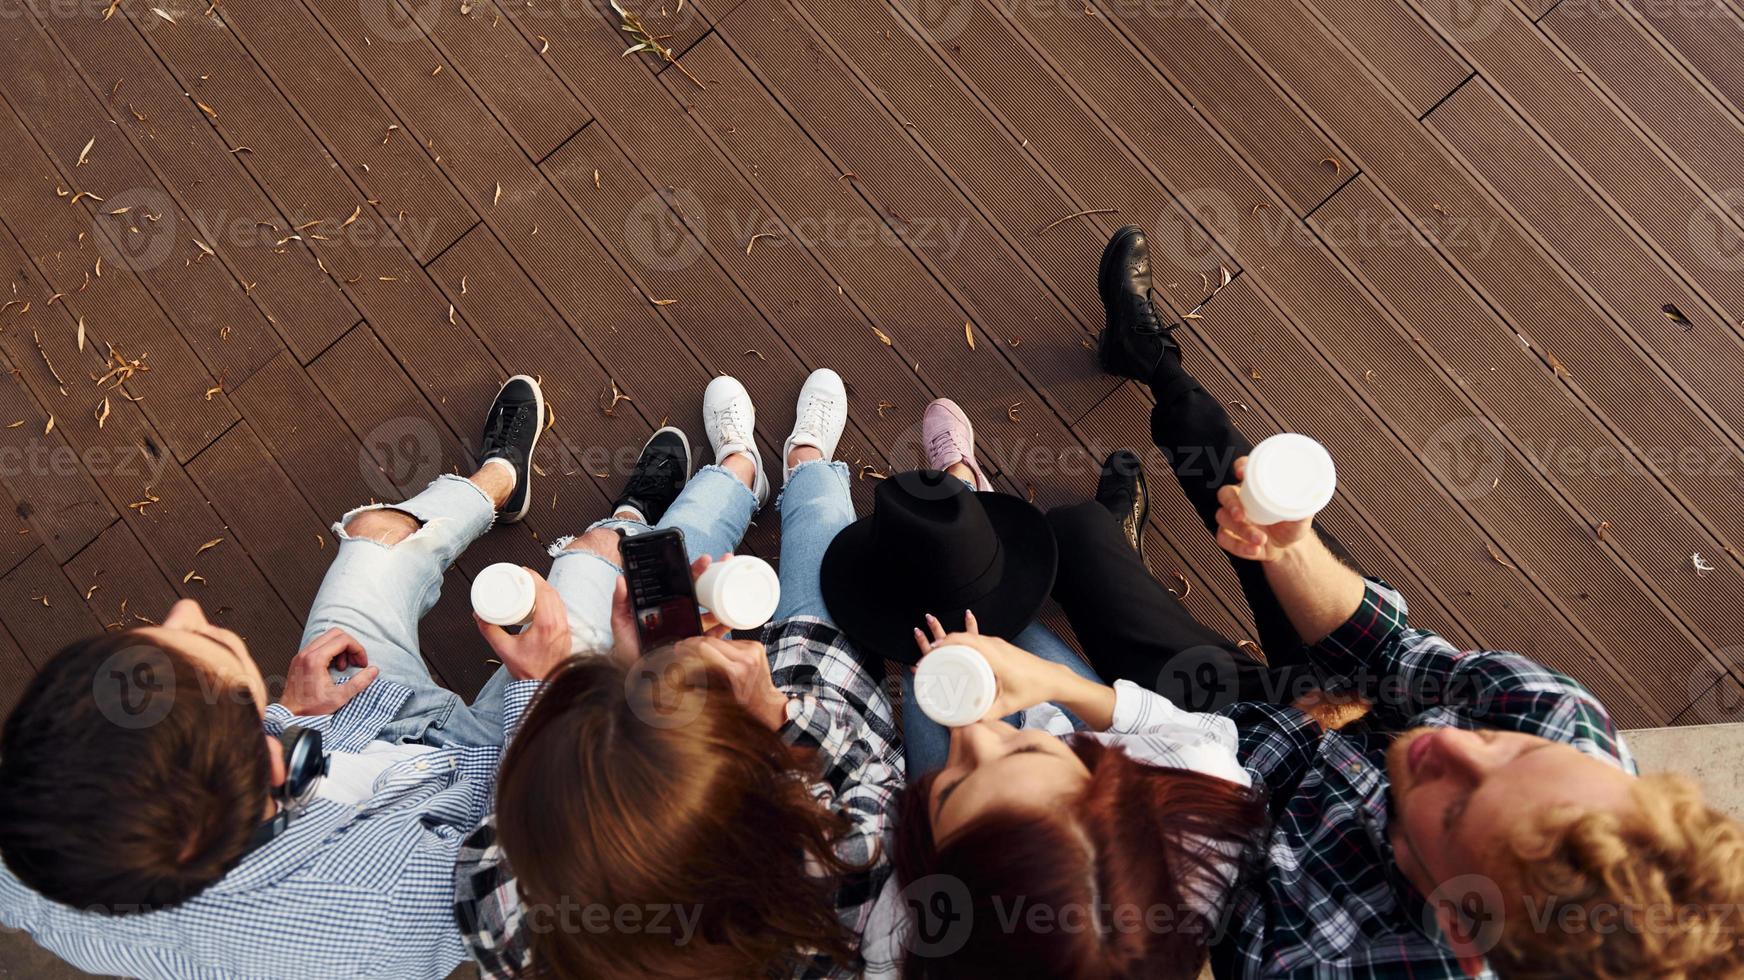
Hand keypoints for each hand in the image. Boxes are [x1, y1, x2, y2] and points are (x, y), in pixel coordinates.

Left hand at [281, 627, 379, 715]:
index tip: (362, 663)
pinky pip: (318, 645)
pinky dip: (330, 651)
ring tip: (344, 666)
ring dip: (340, 648)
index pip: (343, 640)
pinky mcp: (299, 659)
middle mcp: (306, 653)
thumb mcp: (339, 697)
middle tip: (355, 661)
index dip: (358, 649)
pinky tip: (334, 667)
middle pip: (335, 633)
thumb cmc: (311, 708)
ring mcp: (301, 655)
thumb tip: (373, 670)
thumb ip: (359, 683)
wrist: (289, 714)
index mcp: (315, 660)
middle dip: (350, 645)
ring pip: (326, 638)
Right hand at [475, 570, 571, 680]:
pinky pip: (561, 609)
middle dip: (539, 580)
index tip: (523, 571)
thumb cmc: (529, 671)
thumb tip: (479, 616)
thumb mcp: (504, 650)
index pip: (543, 592)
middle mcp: (559, 624)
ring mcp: (565, 628)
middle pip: (552, 592)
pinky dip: (552, 600)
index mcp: (547, 625)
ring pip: (559, 600)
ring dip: (547, 589)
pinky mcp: (566, 633)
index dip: (534, 577)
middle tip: (524, 575)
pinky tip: (543, 600)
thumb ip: (490, 631)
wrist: (545, 686)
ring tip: (532, 585)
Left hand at [608, 553, 721, 662]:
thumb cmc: (626, 648)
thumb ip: (620, 601)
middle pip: (700, 592)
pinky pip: (711, 637)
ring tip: (729, 590)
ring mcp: (689, 630)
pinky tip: (727, 621)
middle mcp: (680, 615)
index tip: (704, 560)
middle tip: (724, 563)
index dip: (693, 570)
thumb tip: (621, 579)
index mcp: (665, 606)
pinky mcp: (694, 647)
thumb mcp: (621, 621)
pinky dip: (722, 630)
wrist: (631, 674)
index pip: (681, 584)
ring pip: (710, 612)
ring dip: (722, 600)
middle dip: (714, 576)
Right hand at [676, 627, 787, 729]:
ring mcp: (752, 651)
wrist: (765, 703)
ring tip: (703, 654)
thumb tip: (683, 660)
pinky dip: (723, 646)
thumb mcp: (717, 694)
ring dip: (709, 644)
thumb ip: (700, 676)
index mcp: (733, 672)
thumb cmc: (743, 703)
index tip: (680, 648)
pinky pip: (732, 641)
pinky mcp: (756, 646)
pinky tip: (721, 655)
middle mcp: (745, 659)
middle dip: (694, 643)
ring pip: (721, 640)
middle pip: (710, 641)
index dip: (688, 646)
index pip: (703, 648)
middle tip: (685, 648)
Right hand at [913, 611, 1068, 716]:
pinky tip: (958, 652)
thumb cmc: (1033, 689)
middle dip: (943, 642)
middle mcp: (996, 646)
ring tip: (938, 654)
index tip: (931, 652)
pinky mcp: (1001, 646)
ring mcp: (999, 644)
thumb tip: (968, 722)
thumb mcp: (1009, 705)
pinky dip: (965, 643)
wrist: (1053, 678)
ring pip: (971, 636)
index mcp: (996, 656)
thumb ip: (988, 715)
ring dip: (954, 641)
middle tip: (929, 656)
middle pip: (964, 636)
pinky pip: (978, 639)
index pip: (966, 641)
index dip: (946, 644)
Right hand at [1215, 457, 1317, 561]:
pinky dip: (1238, 546)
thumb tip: (1312, 497)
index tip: (1242, 473)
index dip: (1240, 467)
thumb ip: (1304, 507)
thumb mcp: (1301, 516)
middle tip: (1241, 515)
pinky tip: (1254, 549)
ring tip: (1261, 539)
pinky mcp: (1229, 535)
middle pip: (1224, 494)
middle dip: (1231, 504)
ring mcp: (1232, 517)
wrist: (1287, 549)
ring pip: (1223, 518)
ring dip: (1241, 531)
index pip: (1243, 468)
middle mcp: (1240, 499)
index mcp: (1255, 487)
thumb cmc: (1291, 526)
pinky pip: (1223, 538)